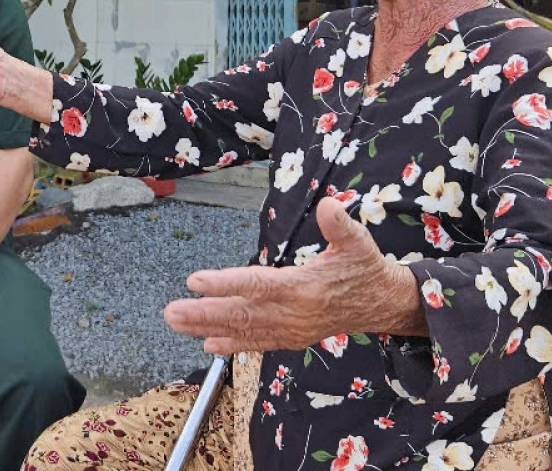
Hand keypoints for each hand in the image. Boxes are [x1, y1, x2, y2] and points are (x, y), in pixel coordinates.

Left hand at [163, 197, 421, 353]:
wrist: (380, 303)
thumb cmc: (364, 267)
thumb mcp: (359, 241)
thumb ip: (341, 225)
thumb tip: (329, 206)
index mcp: (303, 287)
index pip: (257, 284)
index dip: (225, 283)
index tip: (195, 281)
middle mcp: (292, 313)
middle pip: (241, 313)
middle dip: (203, 313)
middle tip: (171, 311)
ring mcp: (290, 329)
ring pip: (243, 330)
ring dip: (207, 327)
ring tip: (176, 323)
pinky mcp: (291, 338)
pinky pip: (257, 343)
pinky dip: (232, 345)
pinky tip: (208, 344)